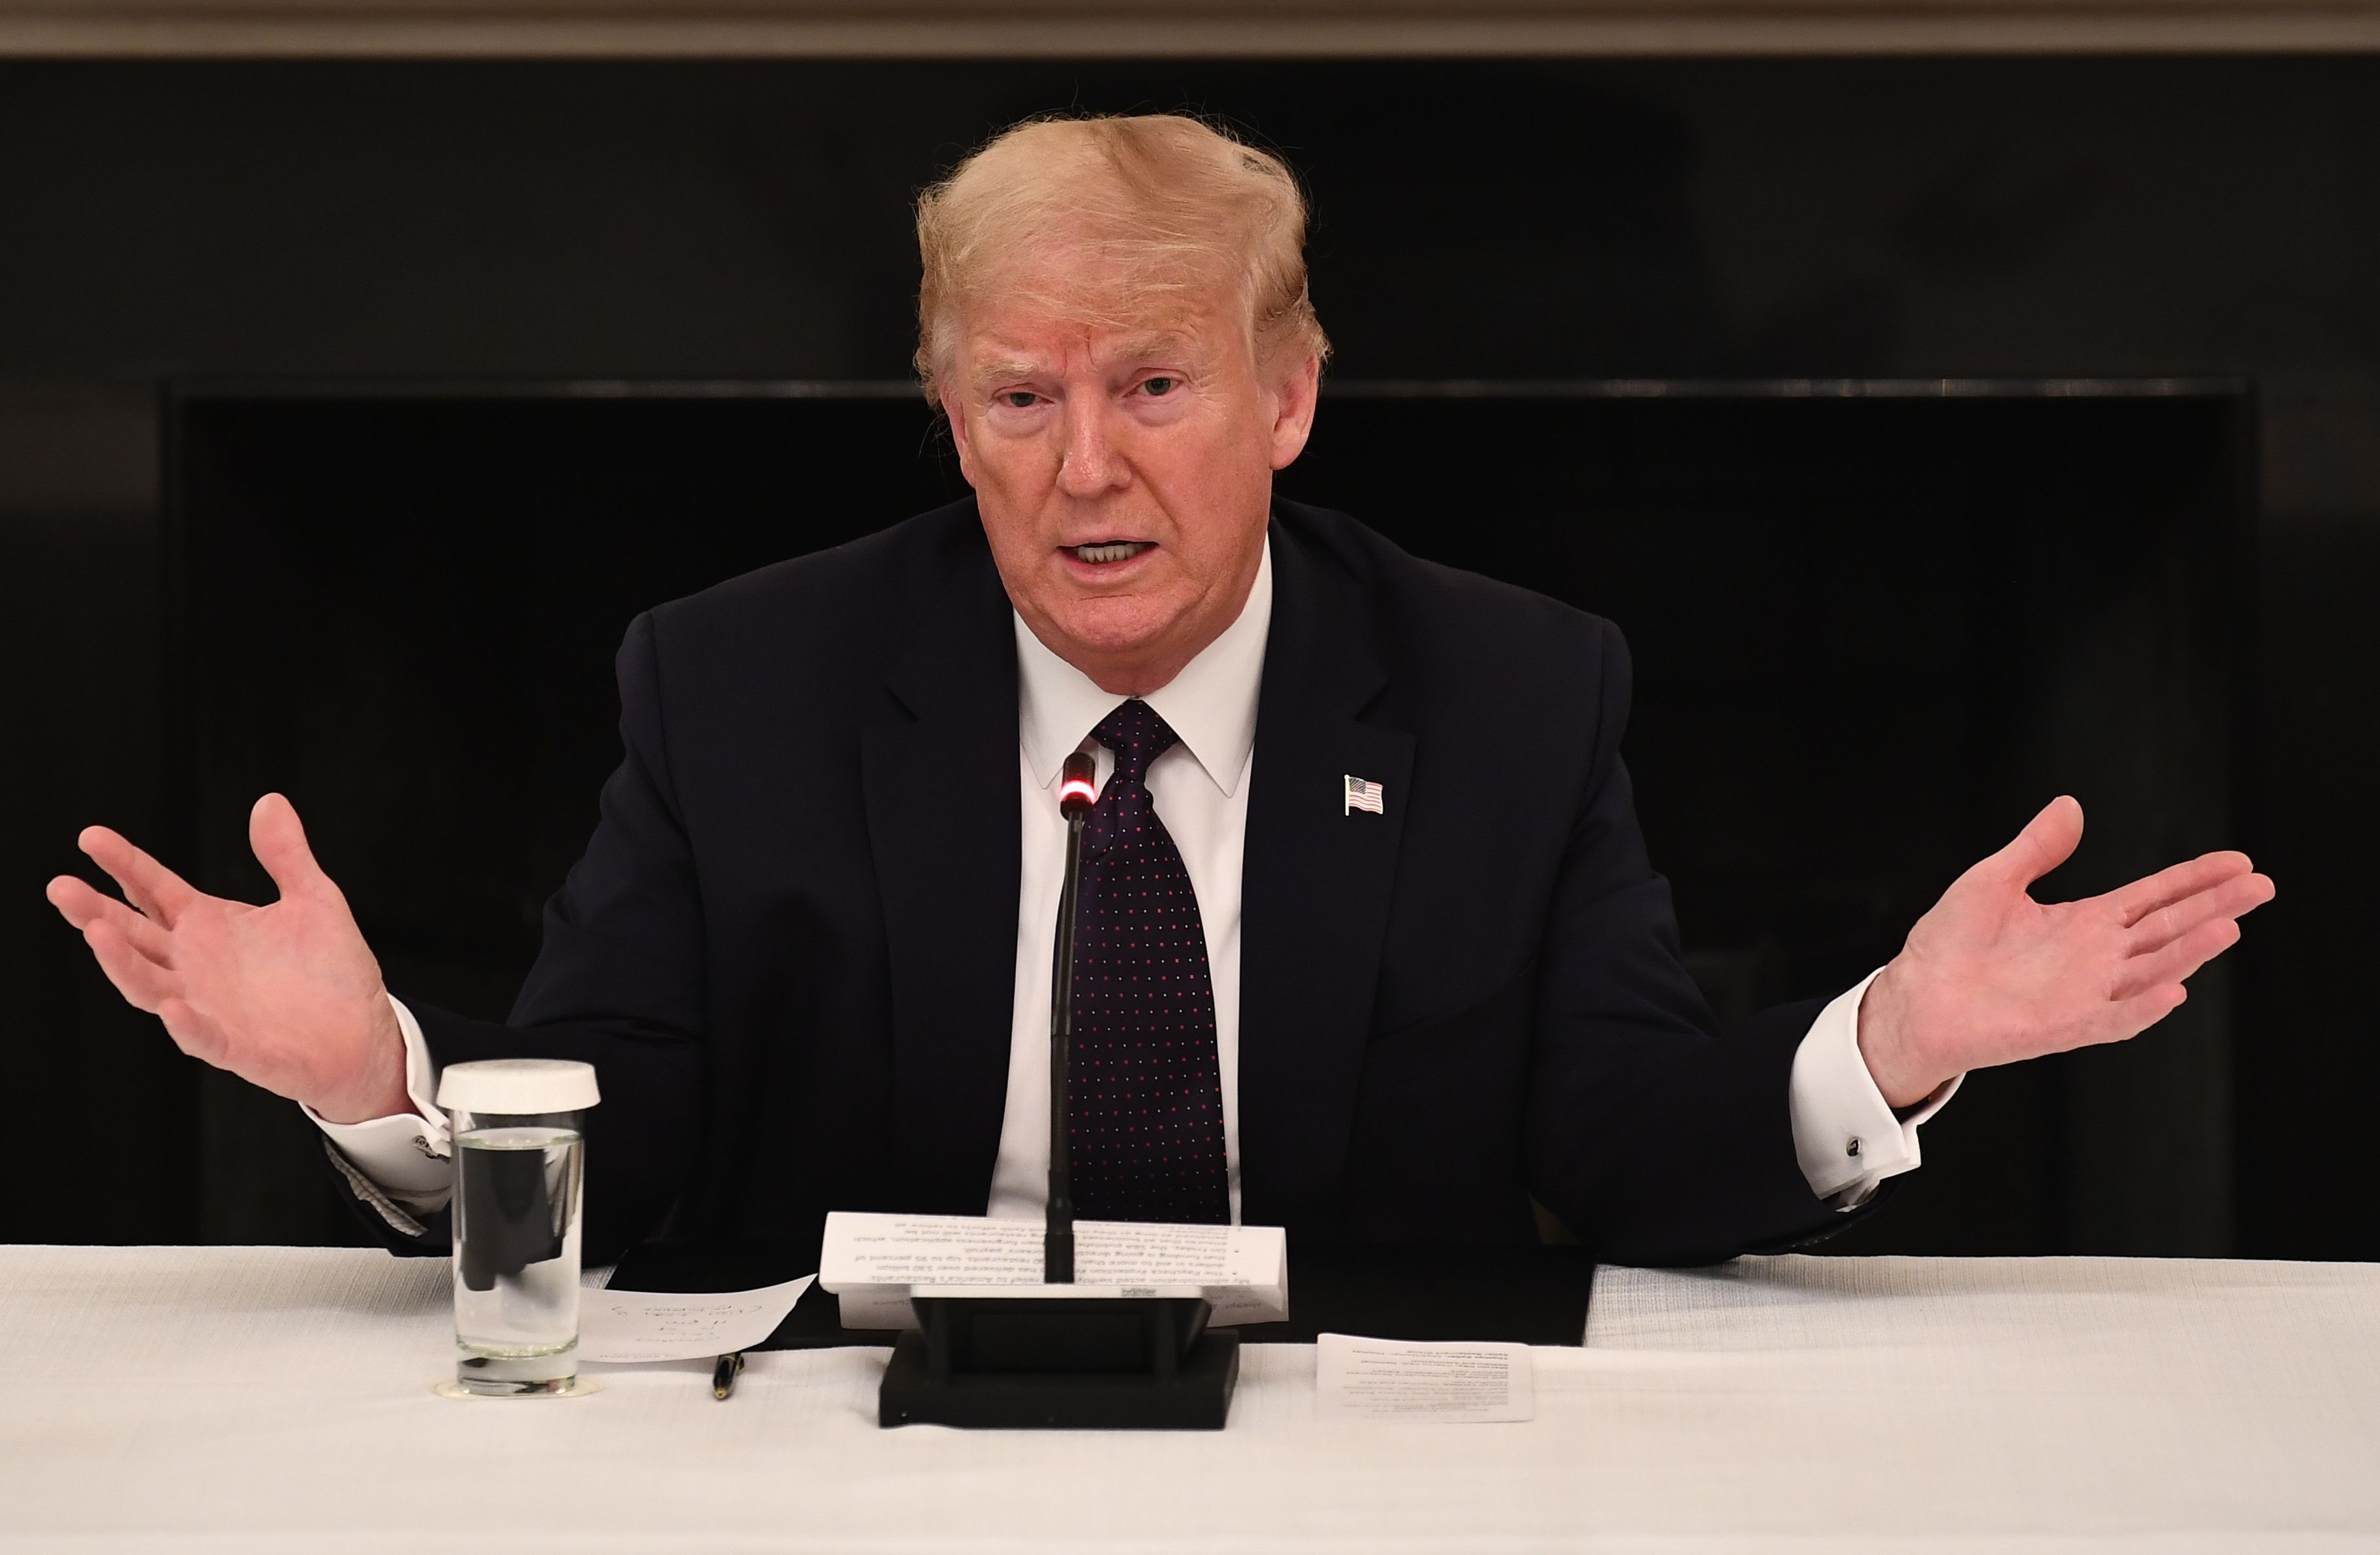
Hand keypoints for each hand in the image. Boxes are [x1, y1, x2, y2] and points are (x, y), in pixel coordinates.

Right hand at [45, 794, 410, 1123]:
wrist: (363, 1035)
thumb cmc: (331, 970)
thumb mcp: (314, 900)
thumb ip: (286, 855)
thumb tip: (270, 801)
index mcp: (208, 926)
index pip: (154, 890)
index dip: (124, 864)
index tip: (91, 836)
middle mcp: (195, 965)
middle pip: (134, 935)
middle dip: (96, 912)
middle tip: (62, 886)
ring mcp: (208, 1007)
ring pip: (149, 985)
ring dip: (122, 962)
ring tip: (97, 932)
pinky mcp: (236, 1047)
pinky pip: (203, 1037)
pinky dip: (185, 1023)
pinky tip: (172, 1006)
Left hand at [1857, 796, 2274, 1108]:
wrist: (1915, 997)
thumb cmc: (1948, 944)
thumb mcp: (1992, 880)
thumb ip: (2036, 848)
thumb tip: (2070, 806)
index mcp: (2084, 923)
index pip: (2154, 897)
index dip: (2195, 879)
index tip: (2237, 862)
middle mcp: (2095, 958)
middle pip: (2168, 929)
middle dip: (2214, 907)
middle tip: (2261, 885)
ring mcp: (2086, 993)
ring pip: (2152, 970)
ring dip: (2191, 952)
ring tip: (2229, 926)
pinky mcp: (2065, 1025)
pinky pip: (2114, 1019)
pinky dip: (2143, 1007)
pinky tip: (2173, 989)